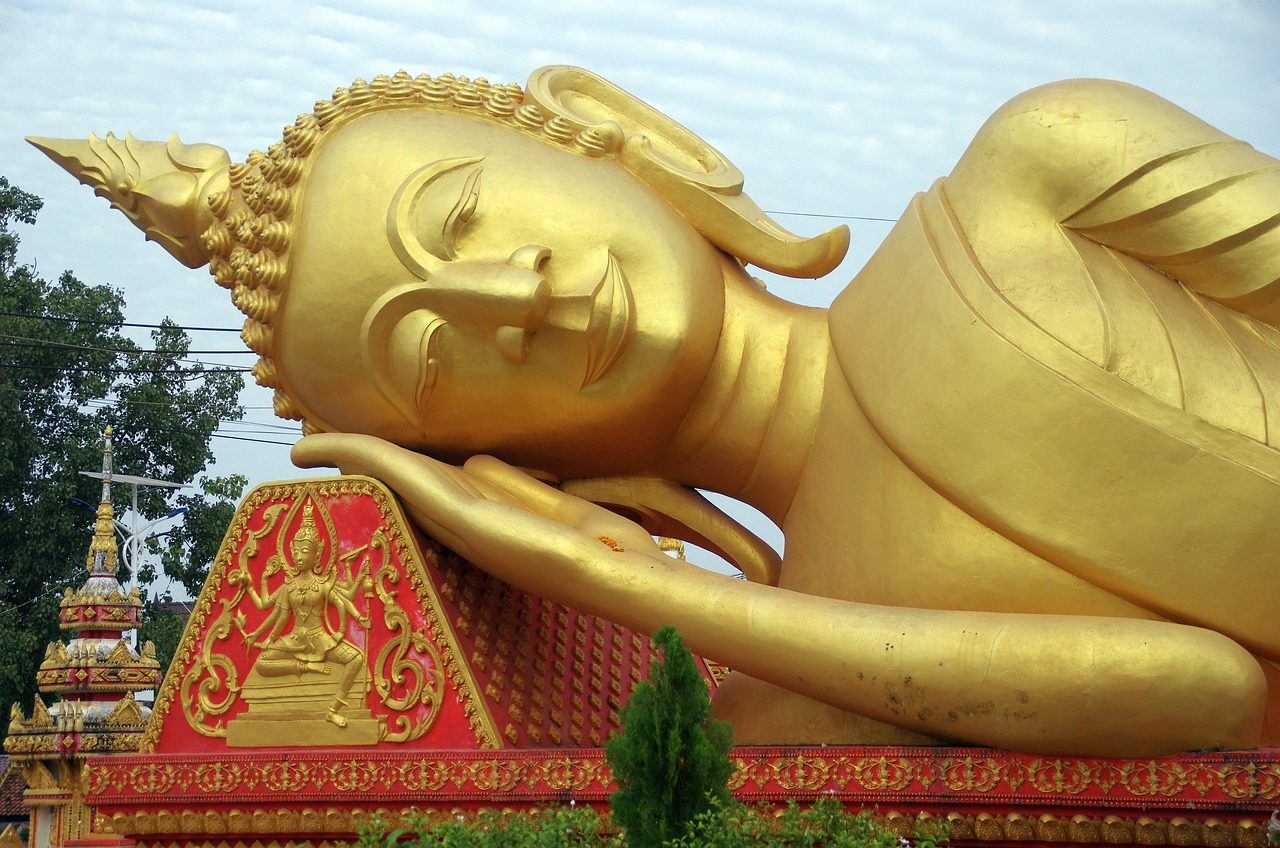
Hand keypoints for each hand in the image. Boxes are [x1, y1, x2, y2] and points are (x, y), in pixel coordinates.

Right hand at [291, 434, 667, 601]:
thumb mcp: (556, 508)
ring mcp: (459, 526)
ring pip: (393, 481)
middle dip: (353, 467)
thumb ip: (513, 486)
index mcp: (482, 525)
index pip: (422, 490)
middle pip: (397, 487)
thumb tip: (470, 461)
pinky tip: (332, 447)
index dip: (383, 468)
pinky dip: (365, 457)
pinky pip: (406, 478)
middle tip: (305, 451)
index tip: (347, 454)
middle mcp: (461, 528)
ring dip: (349, 460)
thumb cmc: (603, 550)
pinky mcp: (464, 520)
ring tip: (305, 448)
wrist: (625, 578)